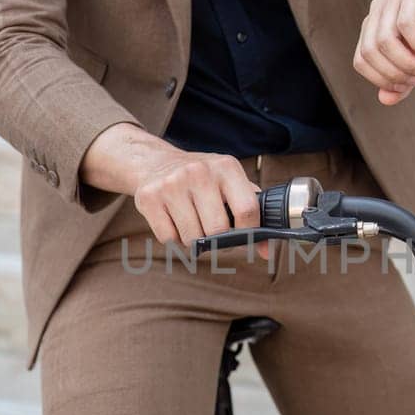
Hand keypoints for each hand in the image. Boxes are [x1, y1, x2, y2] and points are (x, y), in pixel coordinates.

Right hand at [81, 123, 261, 250]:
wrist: (155, 162)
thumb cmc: (202, 179)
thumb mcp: (229, 183)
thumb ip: (251, 212)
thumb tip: (265, 252)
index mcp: (226, 167)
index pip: (247, 210)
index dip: (249, 232)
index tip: (243, 238)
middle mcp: (199, 172)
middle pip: (218, 230)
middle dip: (218, 241)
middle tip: (215, 236)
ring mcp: (172, 184)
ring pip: (192, 238)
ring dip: (195, 242)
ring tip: (193, 226)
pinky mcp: (149, 198)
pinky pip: (169, 239)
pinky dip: (174, 240)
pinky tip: (175, 223)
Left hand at [353, 0, 414, 105]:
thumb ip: (401, 83)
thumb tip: (384, 99)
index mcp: (372, 28)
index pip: (360, 61)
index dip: (382, 79)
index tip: (408, 86)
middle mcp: (377, 12)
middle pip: (369, 52)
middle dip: (395, 73)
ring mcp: (393, 0)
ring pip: (385, 41)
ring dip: (408, 63)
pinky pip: (406, 25)